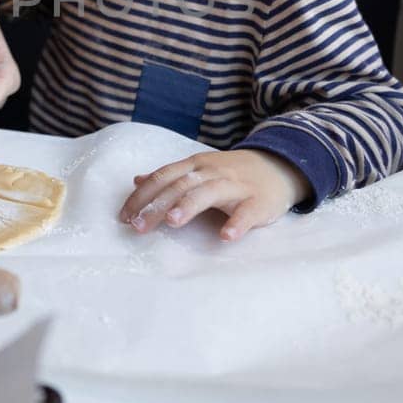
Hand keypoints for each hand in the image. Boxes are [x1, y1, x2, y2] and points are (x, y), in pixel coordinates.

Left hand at [118, 149, 310, 241]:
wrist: (279, 166)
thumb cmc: (232, 174)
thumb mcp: (199, 169)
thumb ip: (170, 176)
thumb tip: (137, 180)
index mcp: (195, 166)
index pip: (163, 177)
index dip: (142, 196)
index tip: (123, 216)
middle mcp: (212, 172)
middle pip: (180, 185)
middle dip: (157, 205)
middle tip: (138, 226)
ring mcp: (236, 185)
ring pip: (209, 192)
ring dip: (190, 206)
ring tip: (173, 222)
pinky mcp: (258, 201)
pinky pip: (247, 212)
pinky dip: (237, 223)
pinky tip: (226, 236)